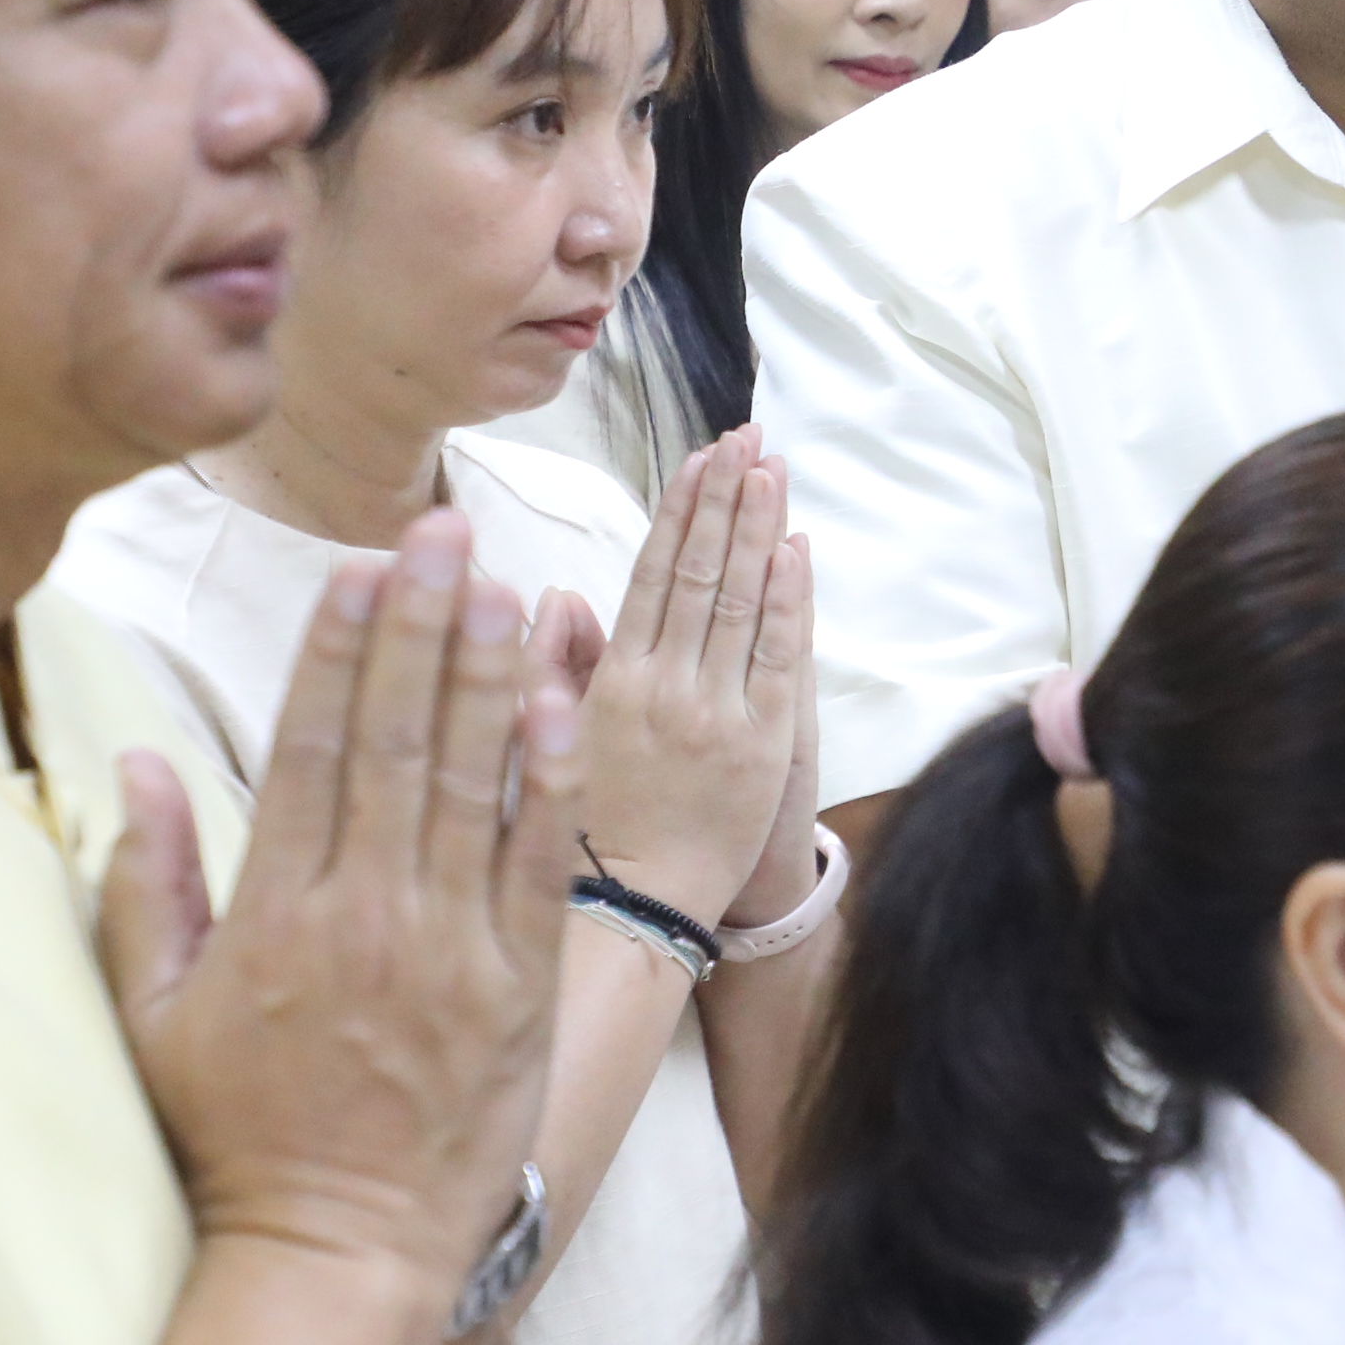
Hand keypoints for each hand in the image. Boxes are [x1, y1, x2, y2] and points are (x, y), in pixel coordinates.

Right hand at [99, 511, 577, 1299]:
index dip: (338, 647)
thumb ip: (144, 884)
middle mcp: (364, 915)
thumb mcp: (154, 1016)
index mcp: (273, 913)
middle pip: (396, 741)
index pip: (311, 747)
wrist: (337, 1252)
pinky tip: (560, 700)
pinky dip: (551, 778)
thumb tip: (134, 762)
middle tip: (445, 530)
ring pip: (473, 783)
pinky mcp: (517, 986)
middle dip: (422, 626)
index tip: (359, 567)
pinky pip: (540, 862)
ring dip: (490, 675)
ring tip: (508, 581)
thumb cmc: (236, 1135)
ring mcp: (448, 949)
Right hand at [576, 425, 813, 920]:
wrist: (640, 905)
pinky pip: (782, 656)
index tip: (696, 458)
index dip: (678, 511)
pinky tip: (795, 547)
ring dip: (759, 529)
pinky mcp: (766, 742)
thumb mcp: (548, 738)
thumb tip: (557, 591)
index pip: (651, 575)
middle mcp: (667, 684)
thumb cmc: (587, 824)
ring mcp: (720, 711)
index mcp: (613, 680)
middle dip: (725, 499)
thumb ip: (554, 662)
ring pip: (742, 602)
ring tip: (771, 469)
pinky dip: (789, 598)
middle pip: (702, 573)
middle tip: (744, 438)